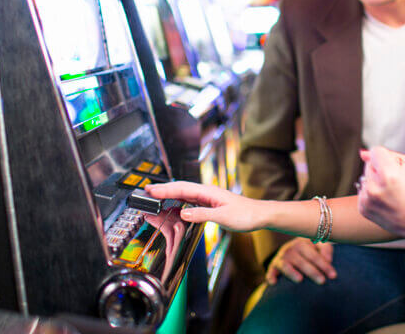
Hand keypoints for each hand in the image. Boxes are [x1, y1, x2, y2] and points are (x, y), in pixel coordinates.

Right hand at [145, 181, 263, 231]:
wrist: (259, 215)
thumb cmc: (245, 215)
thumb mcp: (223, 217)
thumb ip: (202, 215)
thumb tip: (183, 213)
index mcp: (208, 192)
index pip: (181, 188)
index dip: (164, 190)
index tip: (150, 190)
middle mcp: (206, 192)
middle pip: (180, 188)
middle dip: (162, 190)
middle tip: (146, 191)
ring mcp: (207, 198)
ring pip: (184, 194)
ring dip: (169, 195)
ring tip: (154, 197)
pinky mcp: (210, 204)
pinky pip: (190, 201)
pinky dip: (178, 202)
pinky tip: (174, 206)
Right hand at [266, 238, 335, 284]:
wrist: (292, 249)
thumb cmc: (309, 249)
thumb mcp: (318, 245)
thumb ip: (325, 249)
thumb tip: (328, 259)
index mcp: (303, 242)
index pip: (314, 255)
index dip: (324, 265)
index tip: (333, 275)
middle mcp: (291, 248)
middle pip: (302, 261)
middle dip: (312, 271)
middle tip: (322, 281)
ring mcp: (281, 257)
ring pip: (286, 265)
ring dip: (292, 272)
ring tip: (300, 280)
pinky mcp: (273, 266)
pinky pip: (271, 270)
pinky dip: (270, 275)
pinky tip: (273, 283)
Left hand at [357, 147, 404, 239]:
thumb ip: (387, 154)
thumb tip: (362, 154)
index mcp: (388, 174)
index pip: (376, 151)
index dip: (387, 157)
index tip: (397, 168)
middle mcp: (374, 187)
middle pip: (369, 164)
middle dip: (380, 170)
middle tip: (397, 184)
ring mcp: (367, 199)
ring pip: (365, 178)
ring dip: (375, 182)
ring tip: (392, 195)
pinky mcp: (363, 209)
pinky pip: (363, 192)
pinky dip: (372, 195)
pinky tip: (386, 202)